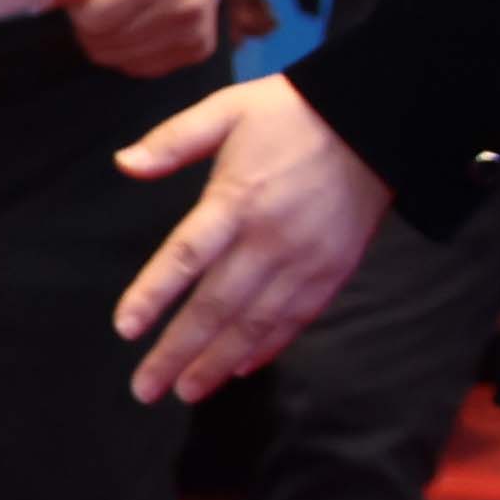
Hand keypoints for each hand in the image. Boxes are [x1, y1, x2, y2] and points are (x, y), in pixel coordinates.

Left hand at [44, 0, 216, 79]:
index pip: (90, 19)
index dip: (79, 3)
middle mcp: (182, 7)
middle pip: (103, 45)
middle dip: (91, 22)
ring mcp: (194, 31)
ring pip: (119, 60)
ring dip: (109, 38)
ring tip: (125, 2)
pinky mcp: (199, 48)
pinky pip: (141, 67)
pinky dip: (131, 48)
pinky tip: (141, 18)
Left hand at [113, 75, 390, 398]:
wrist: (375, 122)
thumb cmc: (292, 114)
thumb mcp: (227, 109)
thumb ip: (174, 140)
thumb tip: (124, 163)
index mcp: (236, 201)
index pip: (185, 256)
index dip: (153, 295)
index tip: (124, 329)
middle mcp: (269, 239)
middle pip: (215, 307)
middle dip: (178, 352)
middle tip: (145, 389)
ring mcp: (304, 261)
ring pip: (254, 324)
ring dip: (217, 362)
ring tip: (186, 390)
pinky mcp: (332, 272)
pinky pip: (294, 320)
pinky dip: (266, 347)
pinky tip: (239, 368)